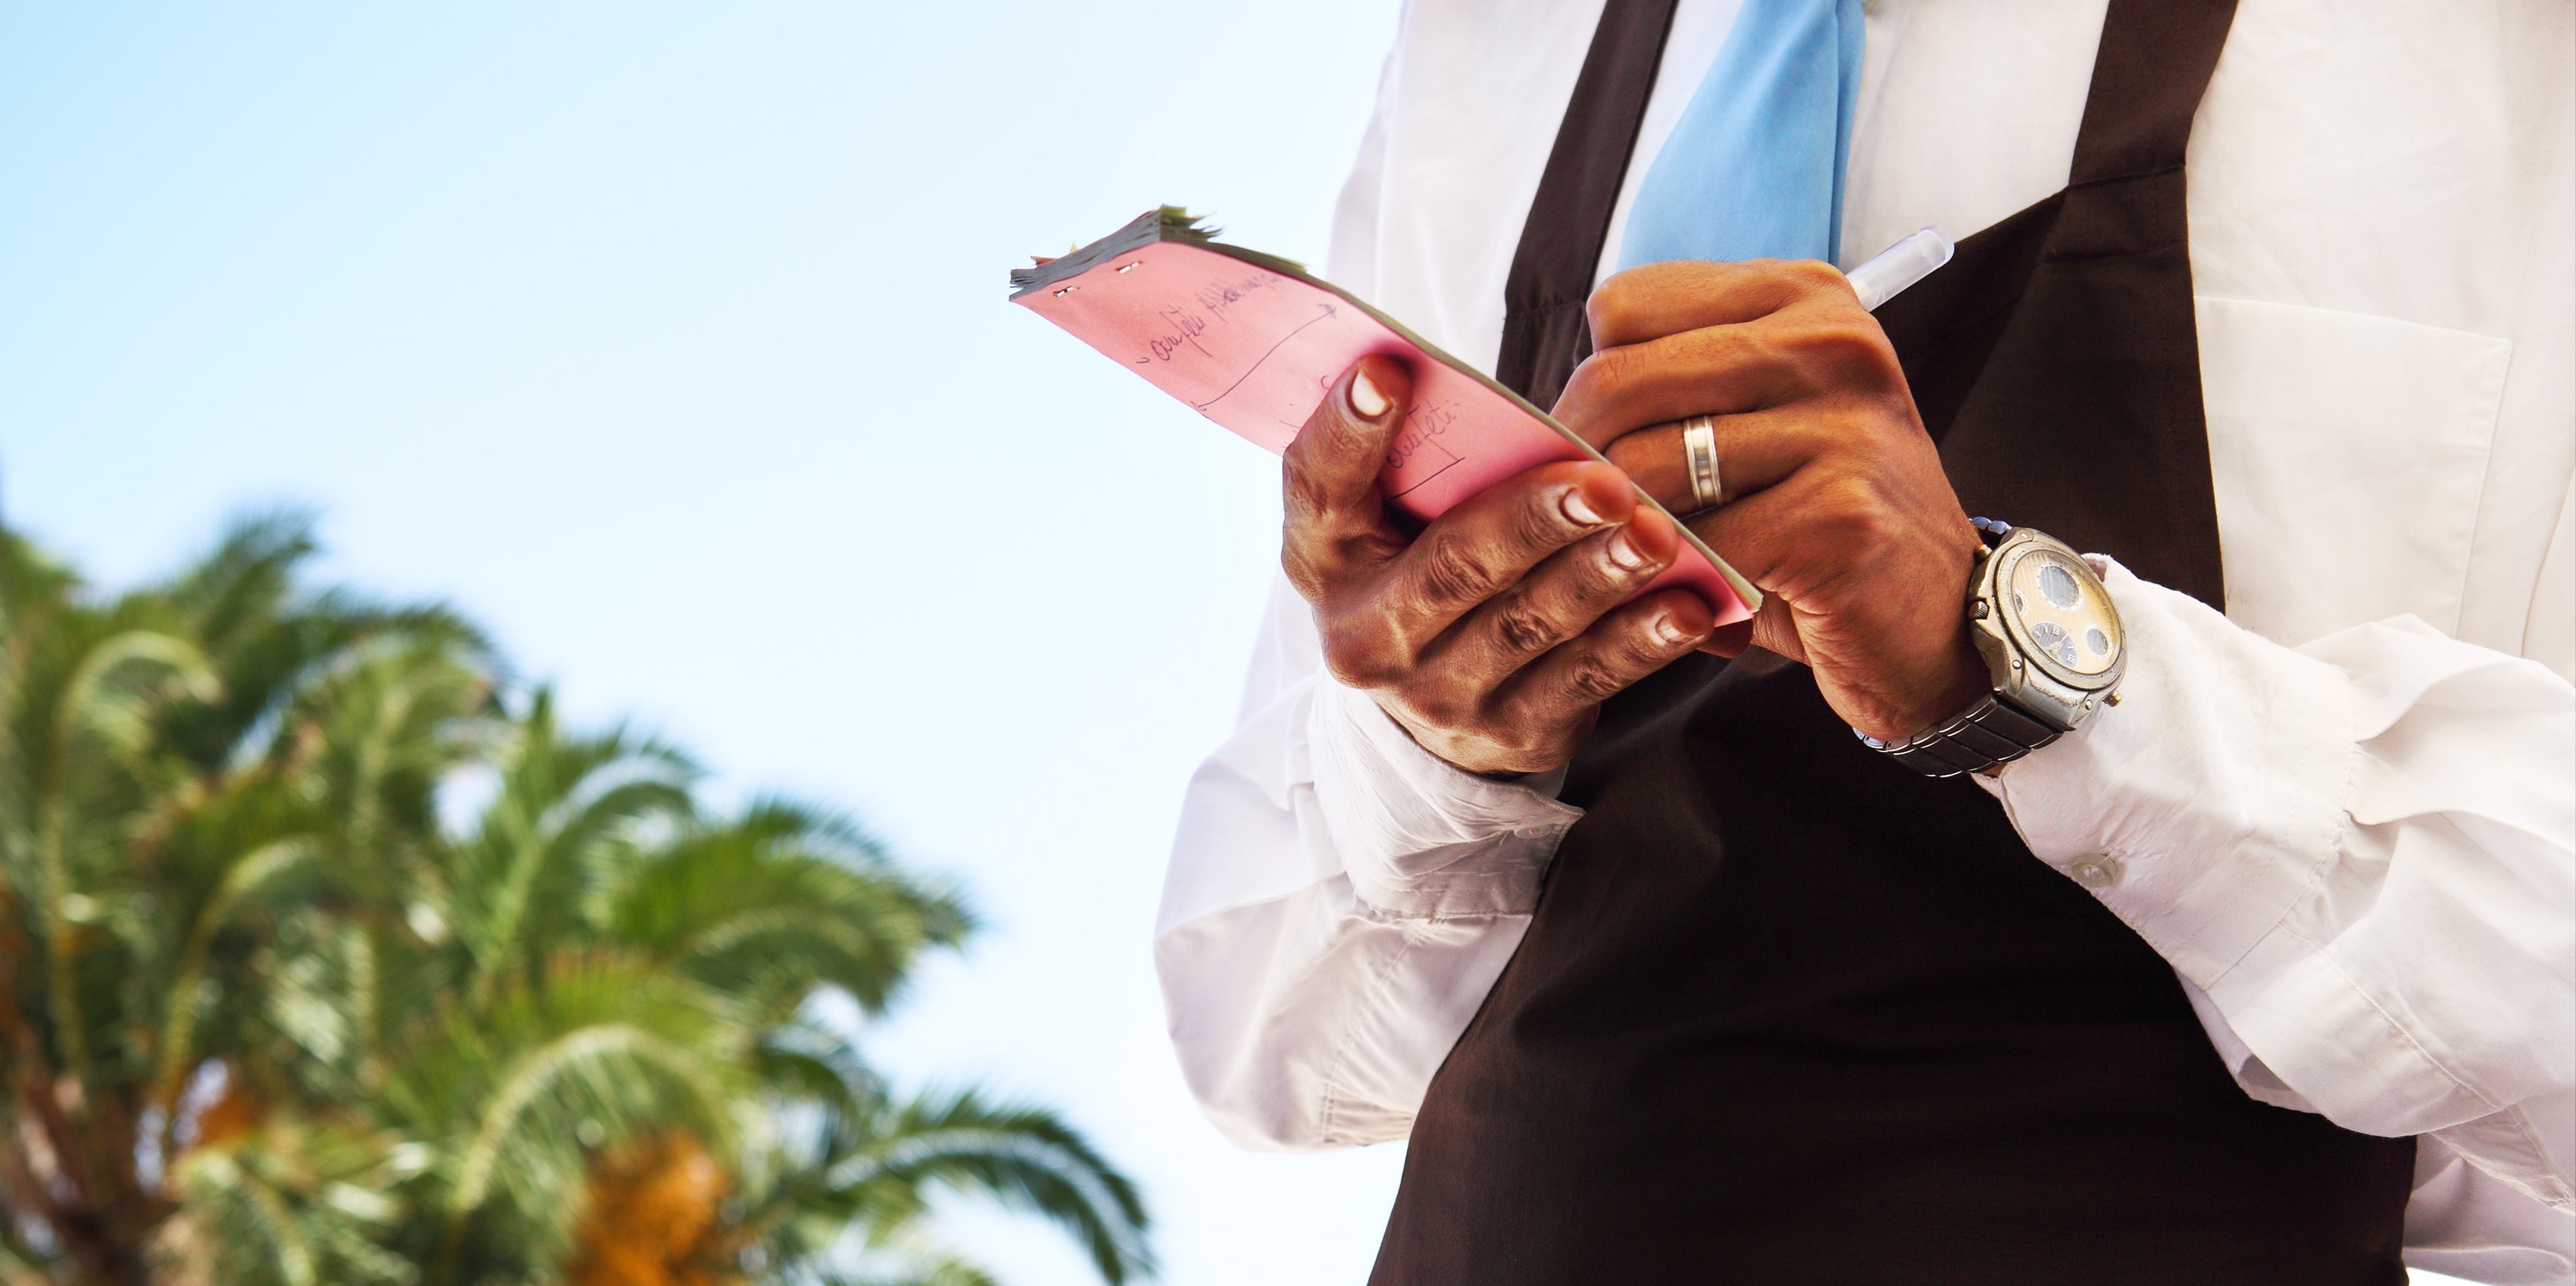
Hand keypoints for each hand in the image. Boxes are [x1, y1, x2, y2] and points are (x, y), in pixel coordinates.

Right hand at [1281, 356, 1717, 775]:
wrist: (1435, 711)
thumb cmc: (1423, 564)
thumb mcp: (1390, 519)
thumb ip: (1419, 457)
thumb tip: (1450, 368)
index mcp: (1324, 559)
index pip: (1320, 487)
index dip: (1349, 431)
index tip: (1389, 370)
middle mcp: (1369, 634)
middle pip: (1452, 567)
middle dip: (1530, 520)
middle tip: (1600, 482)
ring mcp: (1440, 693)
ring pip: (1530, 623)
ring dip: (1600, 576)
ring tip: (1656, 534)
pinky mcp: (1515, 731)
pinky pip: (1588, 679)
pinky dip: (1643, 640)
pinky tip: (1689, 606)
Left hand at [1553, 259, 1987, 742]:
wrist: (1936, 621)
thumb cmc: (1817, 521)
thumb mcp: (1753, 423)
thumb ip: (1667, 391)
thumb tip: (1525, 419)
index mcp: (1802, 296)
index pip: (1624, 307)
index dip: (1586, 385)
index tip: (1594, 447)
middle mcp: (1831, 342)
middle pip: (1618, 382)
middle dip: (1581, 465)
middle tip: (1590, 521)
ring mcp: (1844, 425)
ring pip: (1645, 469)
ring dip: (1625, 532)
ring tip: (1649, 561)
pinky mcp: (1841, 515)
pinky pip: (1696, 547)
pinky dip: (1676, 585)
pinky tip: (1703, 600)